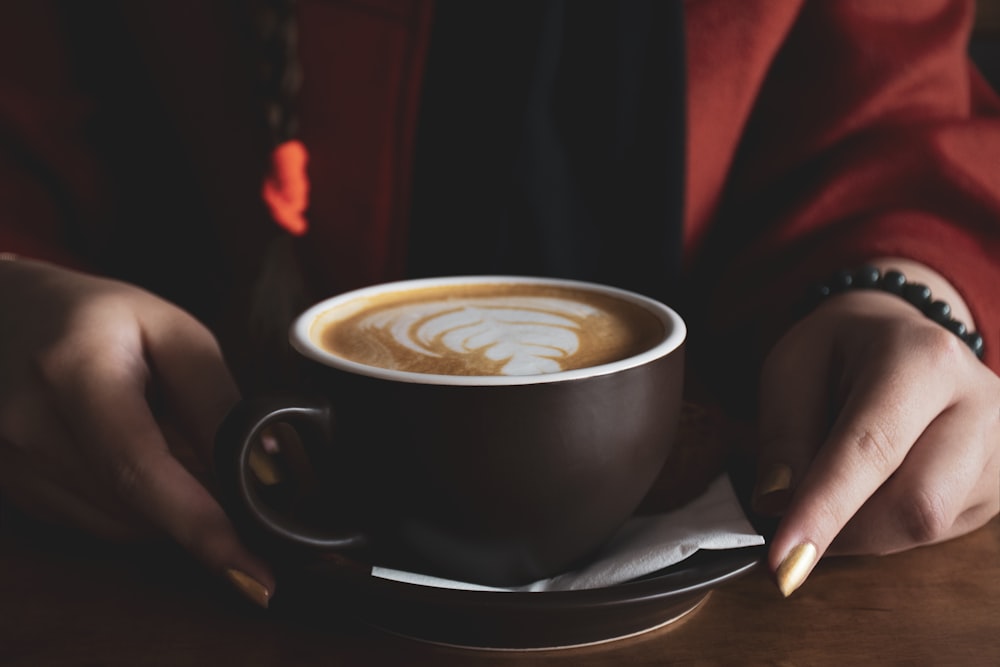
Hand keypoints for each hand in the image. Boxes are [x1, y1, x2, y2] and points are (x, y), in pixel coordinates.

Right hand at [0, 258, 273, 605]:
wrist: (3, 315)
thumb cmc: (98, 316)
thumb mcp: (171, 332)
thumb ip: (215, 398)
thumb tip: (261, 467)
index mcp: (73, 370)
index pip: (141, 468)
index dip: (202, 526)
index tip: (253, 573)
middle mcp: (28, 425)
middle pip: (137, 507)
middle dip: (200, 504)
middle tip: (230, 470)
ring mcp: (9, 464)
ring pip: (119, 525)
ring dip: (166, 504)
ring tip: (169, 441)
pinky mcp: (12, 489)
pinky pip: (94, 522)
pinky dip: (133, 504)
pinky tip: (134, 456)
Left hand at [756, 268, 999, 596]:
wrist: (902, 337)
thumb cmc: (840, 351)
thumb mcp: (791, 368)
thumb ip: (784, 433)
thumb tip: (778, 503)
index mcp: (920, 360)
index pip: (870, 450)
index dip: (824, 511)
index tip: (785, 561)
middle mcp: (977, 402)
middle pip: (916, 504)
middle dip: (844, 530)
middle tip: (793, 526)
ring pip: (928, 526)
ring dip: (863, 531)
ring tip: (830, 497)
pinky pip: (940, 530)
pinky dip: (888, 527)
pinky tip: (869, 492)